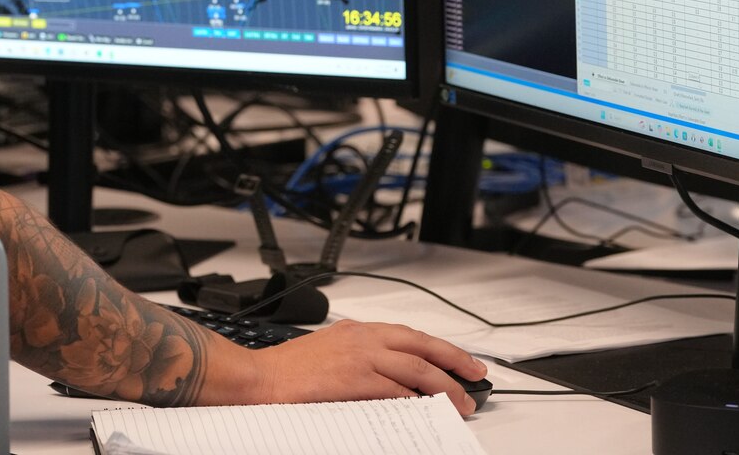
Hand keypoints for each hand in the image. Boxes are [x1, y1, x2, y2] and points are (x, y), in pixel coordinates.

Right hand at [250, 319, 486, 415]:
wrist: (262, 376)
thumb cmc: (289, 369)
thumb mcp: (331, 351)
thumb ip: (362, 357)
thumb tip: (394, 379)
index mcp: (357, 330)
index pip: (410, 335)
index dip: (441, 348)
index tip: (461, 359)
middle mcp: (363, 338)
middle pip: (422, 346)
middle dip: (454, 361)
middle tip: (476, 375)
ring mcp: (361, 357)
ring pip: (416, 368)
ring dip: (444, 387)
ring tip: (460, 401)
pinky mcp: (356, 380)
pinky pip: (397, 390)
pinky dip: (416, 399)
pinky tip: (429, 408)